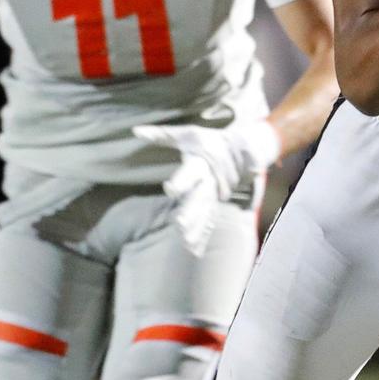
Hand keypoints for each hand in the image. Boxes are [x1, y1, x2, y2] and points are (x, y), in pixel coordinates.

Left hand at [133, 120, 280, 252]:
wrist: (243, 148)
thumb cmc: (210, 140)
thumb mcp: (187, 134)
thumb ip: (161, 135)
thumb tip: (136, 131)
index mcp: (200, 164)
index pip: (189, 174)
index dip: (181, 181)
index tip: (169, 189)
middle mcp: (208, 181)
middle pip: (199, 198)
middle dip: (191, 212)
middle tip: (179, 224)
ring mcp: (214, 194)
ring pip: (205, 213)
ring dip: (196, 228)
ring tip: (185, 242)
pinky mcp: (216, 202)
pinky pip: (209, 220)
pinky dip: (202, 235)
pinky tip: (194, 249)